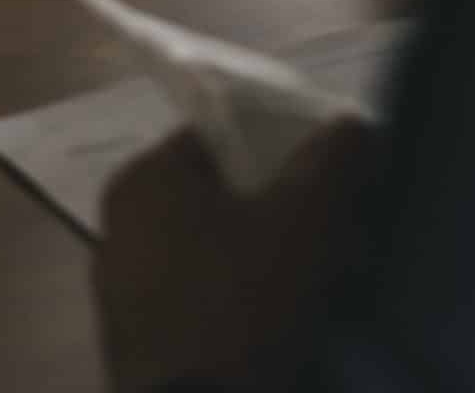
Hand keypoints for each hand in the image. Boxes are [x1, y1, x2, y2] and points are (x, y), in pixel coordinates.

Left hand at [95, 120, 374, 391]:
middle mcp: (120, 227)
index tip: (332, 178)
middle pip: (225, 197)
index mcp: (145, 178)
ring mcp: (123, 295)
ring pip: (217, 254)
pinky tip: (287, 326)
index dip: (288, 148)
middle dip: (285, 211)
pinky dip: (244, 307)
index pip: (227, 135)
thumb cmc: (242, 303)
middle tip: (339, 235)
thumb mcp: (306, 218)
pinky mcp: (139, 350)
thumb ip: (335, 155)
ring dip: (269, 263)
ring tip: (325, 285)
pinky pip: (204, 305)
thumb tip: (354, 125)